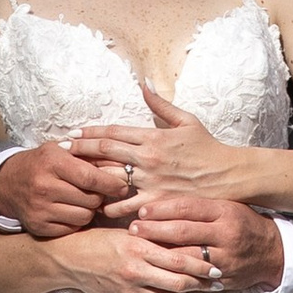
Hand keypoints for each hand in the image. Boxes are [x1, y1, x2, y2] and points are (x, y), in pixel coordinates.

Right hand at [0, 140, 131, 237]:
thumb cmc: (42, 164)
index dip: (111, 183)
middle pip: (90, 199)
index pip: (90, 177)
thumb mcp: (62, 152)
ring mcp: (39, 209)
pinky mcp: (38, 226)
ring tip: (83, 201)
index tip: (122, 186)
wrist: (8, 182)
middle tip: (98, 192)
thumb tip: (123, 168)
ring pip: (84, 216)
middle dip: (100, 197)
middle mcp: (43, 186)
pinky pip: (71, 228)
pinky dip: (76, 221)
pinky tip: (70, 210)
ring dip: (89, 210)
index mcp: (52, 162)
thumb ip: (90, 158)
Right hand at [44, 224, 215, 292]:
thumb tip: (186, 239)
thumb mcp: (127, 232)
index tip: (217, 265)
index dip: (201, 264)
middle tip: (218, 281)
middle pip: (180, 281)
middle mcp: (135, 270)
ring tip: (198, 286)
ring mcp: (130, 289)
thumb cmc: (100, 240)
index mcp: (138, 247)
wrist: (69, 260)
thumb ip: (154, 237)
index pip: (179, 258)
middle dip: (202, 282)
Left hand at [71, 87, 247, 204]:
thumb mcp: (187, 121)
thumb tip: (144, 83)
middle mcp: (148, 157)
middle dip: (80, 152)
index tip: (73, 135)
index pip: (113, 132)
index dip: (89, 133)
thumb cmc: (209, 148)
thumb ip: (161, 104)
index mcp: (153, 136)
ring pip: (109, 179)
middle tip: (61, 153)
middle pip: (104, 152)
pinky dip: (109, 207)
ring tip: (71, 180)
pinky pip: (126, 206)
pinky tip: (96, 208)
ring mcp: (151, 180)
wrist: (231, 175)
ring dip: (88, 179)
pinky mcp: (157, 201)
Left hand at [128, 194, 285, 292]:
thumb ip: (199, 205)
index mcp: (225, 210)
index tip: (142, 210)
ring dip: (160, 254)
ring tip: (140, 249)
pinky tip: (159, 270)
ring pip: (187, 256)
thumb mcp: (227, 206)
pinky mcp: (224, 277)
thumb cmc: (243, 223)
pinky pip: (195, 276)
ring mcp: (225, 257)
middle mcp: (226, 232)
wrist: (273, 251)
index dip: (162, 208)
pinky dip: (176, 273)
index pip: (187, 206)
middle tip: (133, 229)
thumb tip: (162, 199)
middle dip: (154, 230)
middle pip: (183, 231)